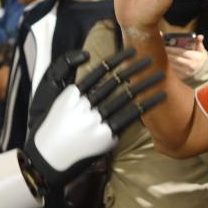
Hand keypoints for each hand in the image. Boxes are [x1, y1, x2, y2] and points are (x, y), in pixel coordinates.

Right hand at [23, 49, 164, 187]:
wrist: (48, 157)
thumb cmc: (51, 124)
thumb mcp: (51, 94)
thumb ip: (65, 71)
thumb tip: (87, 55)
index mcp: (73, 93)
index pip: (99, 72)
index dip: (117, 60)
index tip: (131, 51)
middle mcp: (86, 106)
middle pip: (116, 82)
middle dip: (135, 69)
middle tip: (151, 59)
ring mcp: (96, 122)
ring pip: (125, 98)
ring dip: (144, 85)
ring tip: (160, 76)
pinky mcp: (105, 137)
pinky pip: (128, 118)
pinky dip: (144, 107)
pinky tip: (156, 99)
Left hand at [165, 35, 207, 80]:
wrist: (203, 75)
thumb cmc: (201, 60)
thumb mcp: (202, 51)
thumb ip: (199, 43)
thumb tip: (199, 36)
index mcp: (195, 57)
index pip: (180, 52)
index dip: (172, 48)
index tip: (166, 45)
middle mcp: (190, 65)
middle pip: (175, 58)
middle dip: (168, 53)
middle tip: (164, 48)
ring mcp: (186, 72)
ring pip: (172, 64)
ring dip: (168, 58)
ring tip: (166, 54)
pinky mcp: (181, 77)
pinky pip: (173, 70)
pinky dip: (170, 65)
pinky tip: (169, 61)